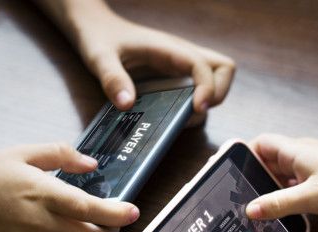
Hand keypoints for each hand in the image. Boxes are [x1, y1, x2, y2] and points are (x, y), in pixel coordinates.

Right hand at [0, 143, 138, 231]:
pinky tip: (37, 231)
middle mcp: (42, 227)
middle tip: (110, 221)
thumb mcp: (21, 153)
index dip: (118, 214)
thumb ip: (61, 154)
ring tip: (72, 222)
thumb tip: (91, 164)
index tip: (134, 212)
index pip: (93, 210)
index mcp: (44, 195)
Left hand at [69, 4, 235, 113]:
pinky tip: (170, 116)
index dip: (207, 88)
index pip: (203, 66)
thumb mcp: (98, 57)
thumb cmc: (98, 37)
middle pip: (223, 69)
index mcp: (167, 49)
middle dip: (219, 93)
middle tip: (195, 111)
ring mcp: (179, 68)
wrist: (94, 27)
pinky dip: (191, 106)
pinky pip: (195, 90)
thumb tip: (127, 104)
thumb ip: (112, 78)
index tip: (196, 108)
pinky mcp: (172, 77)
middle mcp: (180, 57)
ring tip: (181, 118)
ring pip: (213, 81)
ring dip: (205, 102)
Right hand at [245, 134, 317, 219]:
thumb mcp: (308, 198)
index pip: (261, 143)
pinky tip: (281, 207)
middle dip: (255, 176)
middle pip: (269, 159)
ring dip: (270, 186)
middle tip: (241, 195)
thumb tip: (250, 210)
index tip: (233, 172)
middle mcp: (302, 153)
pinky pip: (294, 181)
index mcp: (296, 150)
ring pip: (281, 172)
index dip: (245, 154)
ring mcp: (311, 165)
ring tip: (258, 205)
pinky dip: (285, 192)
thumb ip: (277, 204)